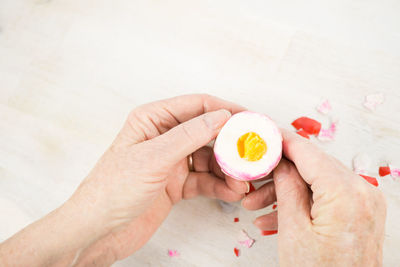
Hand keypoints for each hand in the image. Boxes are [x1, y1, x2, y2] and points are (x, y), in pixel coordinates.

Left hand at [0, 94, 248, 266]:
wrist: (97, 232)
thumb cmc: (112, 190)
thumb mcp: (153, 158)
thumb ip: (189, 135)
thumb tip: (222, 115)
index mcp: (153, 120)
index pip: (198, 105)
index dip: (227, 110)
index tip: (252, 121)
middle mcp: (164, 137)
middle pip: (207, 132)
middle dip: (231, 144)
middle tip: (253, 156)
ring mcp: (171, 161)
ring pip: (209, 158)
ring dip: (228, 169)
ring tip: (242, 182)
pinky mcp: (175, 184)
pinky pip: (204, 180)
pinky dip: (219, 186)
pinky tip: (232, 193)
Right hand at [242, 129, 385, 265]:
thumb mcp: (293, 230)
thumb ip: (287, 187)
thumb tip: (280, 161)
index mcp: (346, 193)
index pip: (307, 152)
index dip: (281, 140)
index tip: (264, 133)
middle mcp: (362, 192)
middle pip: (312, 166)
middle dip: (278, 172)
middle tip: (253, 175)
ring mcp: (364, 202)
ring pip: (316, 182)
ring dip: (285, 191)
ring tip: (256, 204)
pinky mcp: (360, 213)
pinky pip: (326, 197)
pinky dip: (302, 203)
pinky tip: (274, 216)